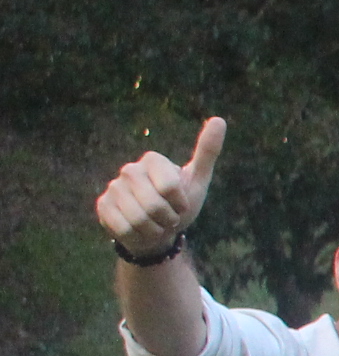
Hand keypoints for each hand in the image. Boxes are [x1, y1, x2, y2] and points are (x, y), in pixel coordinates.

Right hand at [95, 118, 224, 259]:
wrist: (159, 231)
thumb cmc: (181, 205)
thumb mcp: (198, 181)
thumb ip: (207, 152)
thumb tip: (219, 120)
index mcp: (153, 160)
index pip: (170, 186)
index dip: (180, 203)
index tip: (182, 203)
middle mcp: (129, 170)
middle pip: (154, 205)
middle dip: (168, 219)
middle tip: (169, 217)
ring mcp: (113, 187)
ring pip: (138, 219)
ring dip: (154, 229)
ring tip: (155, 223)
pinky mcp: (102, 206)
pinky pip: (123, 228)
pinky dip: (138, 235)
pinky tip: (139, 230)